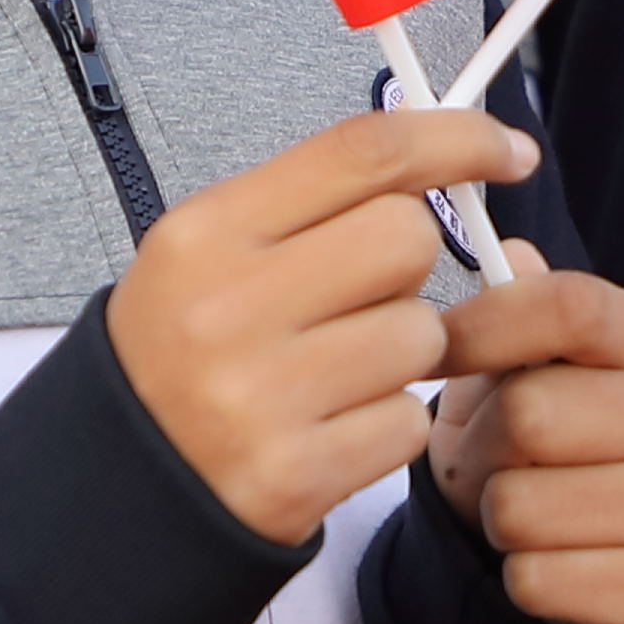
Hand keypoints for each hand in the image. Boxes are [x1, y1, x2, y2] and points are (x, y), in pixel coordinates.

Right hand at [108, 111, 526, 544]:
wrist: (116, 483)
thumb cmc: (184, 349)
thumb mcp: (214, 252)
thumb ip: (316, 199)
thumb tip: (446, 150)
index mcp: (208, 233)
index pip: (363, 153)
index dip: (455, 139)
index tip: (507, 151)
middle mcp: (228, 309)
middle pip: (406, 239)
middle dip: (409, 266)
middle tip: (361, 297)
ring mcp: (260, 398)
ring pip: (421, 336)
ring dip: (401, 353)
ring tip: (336, 371)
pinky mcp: (293, 475)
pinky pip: (409, 422)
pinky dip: (387, 425)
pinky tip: (331, 427)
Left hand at [427, 243, 623, 623]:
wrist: (604, 571)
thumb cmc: (547, 454)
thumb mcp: (519, 374)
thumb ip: (514, 313)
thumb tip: (511, 252)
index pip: (571, 304)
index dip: (486, 324)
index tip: (437, 353)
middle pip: (530, 413)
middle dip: (482, 449)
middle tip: (494, 464)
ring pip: (521, 507)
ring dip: (497, 520)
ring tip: (529, 516)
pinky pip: (537, 580)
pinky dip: (522, 580)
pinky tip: (556, 567)